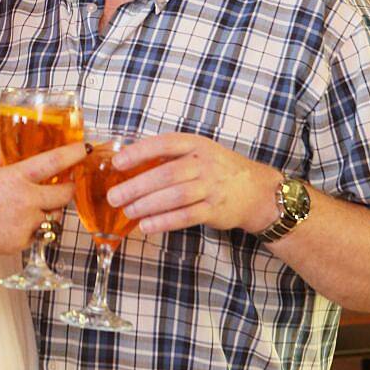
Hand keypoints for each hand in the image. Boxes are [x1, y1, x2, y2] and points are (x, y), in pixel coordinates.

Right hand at [0, 140, 85, 259]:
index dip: (73, 154)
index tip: (84, 149)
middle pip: (65, 195)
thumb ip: (4, 163)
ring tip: (28, 207)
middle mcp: (26, 201)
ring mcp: (27, 224)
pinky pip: (38, 233)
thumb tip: (16, 155)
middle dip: (68, 188)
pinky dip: (32, 228)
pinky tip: (12, 223)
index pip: (54, 163)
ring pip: (53, 216)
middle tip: (65, 184)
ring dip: (49, 210)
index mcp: (15, 178)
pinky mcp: (23, 243)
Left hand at [108, 132, 280, 234]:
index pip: (164, 144)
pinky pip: (185, 217)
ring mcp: (211, 188)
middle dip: (136, 186)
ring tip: (127, 211)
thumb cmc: (217, 169)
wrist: (255, 190)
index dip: (139, 152)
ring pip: (175, 197)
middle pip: (166, 174)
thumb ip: (169, 155)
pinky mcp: (214, 210)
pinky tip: (146, 225)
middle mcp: (204, 164)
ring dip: (147, 205)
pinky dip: (164, 222)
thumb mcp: (198, 152)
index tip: (117, 163)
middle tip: (114, 196)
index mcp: (196, 144)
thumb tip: (127, 162)